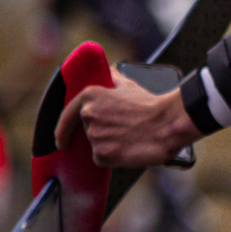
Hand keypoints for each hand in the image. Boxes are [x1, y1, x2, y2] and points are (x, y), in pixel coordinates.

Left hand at [57, 79, 197, 169]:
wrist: (168, 123)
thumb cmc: (151, 105)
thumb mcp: (128, 84)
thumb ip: (111, 78)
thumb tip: (106, 72)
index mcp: (90, 96)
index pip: (66, 115)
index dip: (62, 130)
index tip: (61, 140)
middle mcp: (88, 115)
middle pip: (85, 132)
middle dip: (101, 134)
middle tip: (120, 132)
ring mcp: (94, 136)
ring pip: (95, 146)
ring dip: (109, 145)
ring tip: (129, 138)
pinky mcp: (102, 154)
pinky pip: (102, 159)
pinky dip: (113, 157)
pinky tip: (128, 149)